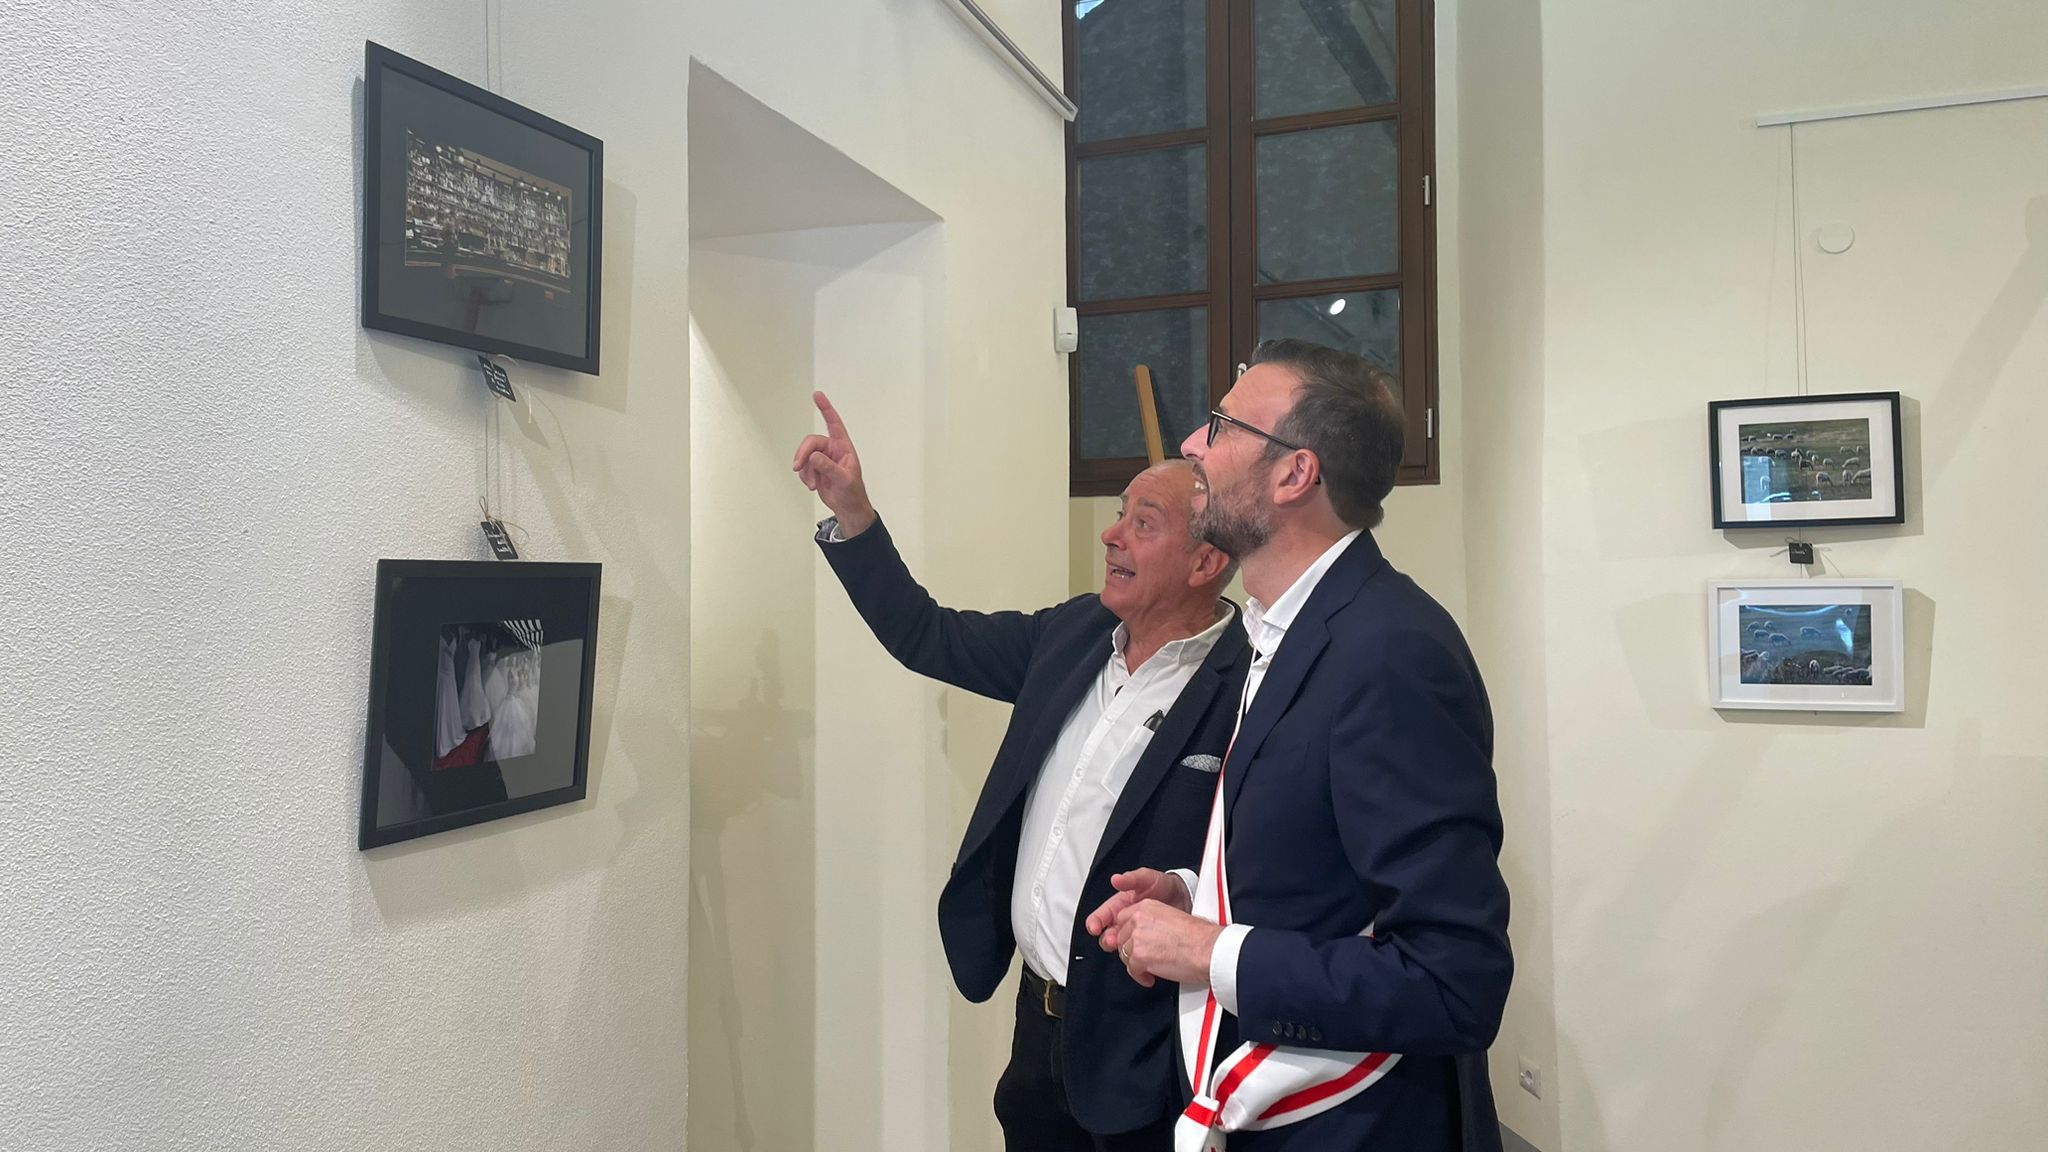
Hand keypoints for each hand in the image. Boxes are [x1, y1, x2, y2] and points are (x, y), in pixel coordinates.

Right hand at [791, 391, 874, 535]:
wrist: (847, 507)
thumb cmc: (852, 493)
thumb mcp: (843, 480)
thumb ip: (829, 467)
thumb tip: (814, 456)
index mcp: (843, 447)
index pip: (833, 423)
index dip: (826, 408)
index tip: (817, 395)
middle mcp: (832, 449)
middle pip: (811, 443)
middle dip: (803, 454)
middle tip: (798, 466)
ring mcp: (822, 459)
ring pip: (805, 456)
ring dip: (805, 470)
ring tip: (812, 484)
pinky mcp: (815, 468)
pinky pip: (803, 467)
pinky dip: (804, 476)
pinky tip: (812, 485)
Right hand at [1085, 868, 1191, 953]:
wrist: (1184, 897)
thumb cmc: (1162, 885)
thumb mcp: (1146, 878)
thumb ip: (1131, 879)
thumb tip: (1116, 879)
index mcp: (1118, 906)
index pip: (1099, 917)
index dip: (1094, 923)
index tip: (1095, 928)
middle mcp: (1122, 922)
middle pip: (1106, 936)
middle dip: (1107, 939)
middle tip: (1113, 941)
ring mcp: (1134, 934)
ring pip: (1120, 946)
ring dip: (1121, 949)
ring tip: (1127, 948)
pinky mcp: (1146, 944)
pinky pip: (1137, 953)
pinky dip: (1137, 955)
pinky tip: (1141, 953)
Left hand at [1109, 900, 1222, 988]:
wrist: (1209, 949)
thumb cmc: (1199, 937)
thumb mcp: (1171, 918)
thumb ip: (1153, 923)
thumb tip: (1145, 935)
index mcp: (1147, 907)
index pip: (1123, 919)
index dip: (1128, 934)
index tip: (1133, 943)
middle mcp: (1139, 919)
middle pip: (1120, 938)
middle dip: (1130, 950)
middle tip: (1142, 958)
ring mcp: (1137, 937)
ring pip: (1124, 954)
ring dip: (1135, 964)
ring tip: (1148, 969)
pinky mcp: (1139, 956)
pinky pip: (1132, 970)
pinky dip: (1140, 976)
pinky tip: (1150, 977)